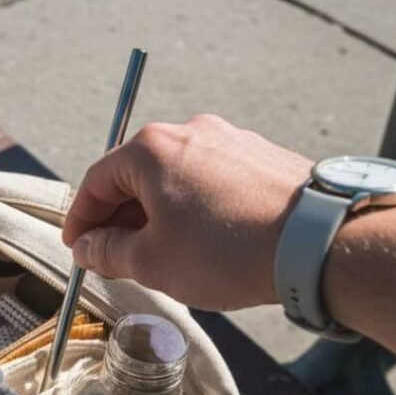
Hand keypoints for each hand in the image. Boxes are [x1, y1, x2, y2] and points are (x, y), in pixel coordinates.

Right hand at [62, 115, 312, 310]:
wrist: (316, 243)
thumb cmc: (226, 250)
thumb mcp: (151, 261)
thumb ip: (108, 251)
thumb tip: (88, 247)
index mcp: (151, 149)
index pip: (96, 182)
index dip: (81, 220)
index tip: (78, 248)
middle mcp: (189, 132)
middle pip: (136, 176)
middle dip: (120, 219)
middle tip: (115, 258)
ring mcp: (230, 140)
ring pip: (176, 179)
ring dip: (160, 214)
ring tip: (164, 256)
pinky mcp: (261, 156)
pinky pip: (212, 181)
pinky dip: (197, 209)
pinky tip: (206, 243)